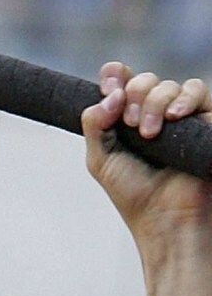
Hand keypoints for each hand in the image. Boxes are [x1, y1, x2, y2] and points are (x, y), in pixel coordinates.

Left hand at [82, 63, 211, 248]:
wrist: (166, 219)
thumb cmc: (135, 196)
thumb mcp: (101, 160)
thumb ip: (95, 123)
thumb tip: (111, 92)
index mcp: (127, 121)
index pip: (122, 83)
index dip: (114, 76)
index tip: (109, 84)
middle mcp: (155, 115)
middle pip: (145, 80)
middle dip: (134, 94)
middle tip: (130, 126)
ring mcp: (181, 118)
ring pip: (170, 85)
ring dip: (155, 101)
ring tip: (149, 133)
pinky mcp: (205, 122)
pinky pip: (198, 92)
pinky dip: (184, 99)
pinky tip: (175, 117)